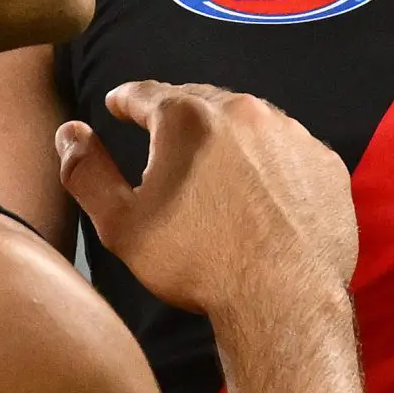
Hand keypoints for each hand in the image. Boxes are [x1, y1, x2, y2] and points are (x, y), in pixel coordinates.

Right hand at [58, 81, 357, 319]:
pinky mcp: (325, 161)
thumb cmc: (195, 264)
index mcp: (188, 118)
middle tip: (162, 133)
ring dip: (227, 136)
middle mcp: (243, 111)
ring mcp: (291, 133)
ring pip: (249, 121)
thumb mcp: (121, 224)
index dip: (126, 99)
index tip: (117, 103)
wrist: (282, 298)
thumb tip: (68, 132)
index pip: (146, 94)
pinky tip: (260, 189)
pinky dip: (269, 161)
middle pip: (200, 102)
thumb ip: (86, 171)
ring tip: (212, 163)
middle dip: (178, 115)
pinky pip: (287, 150)